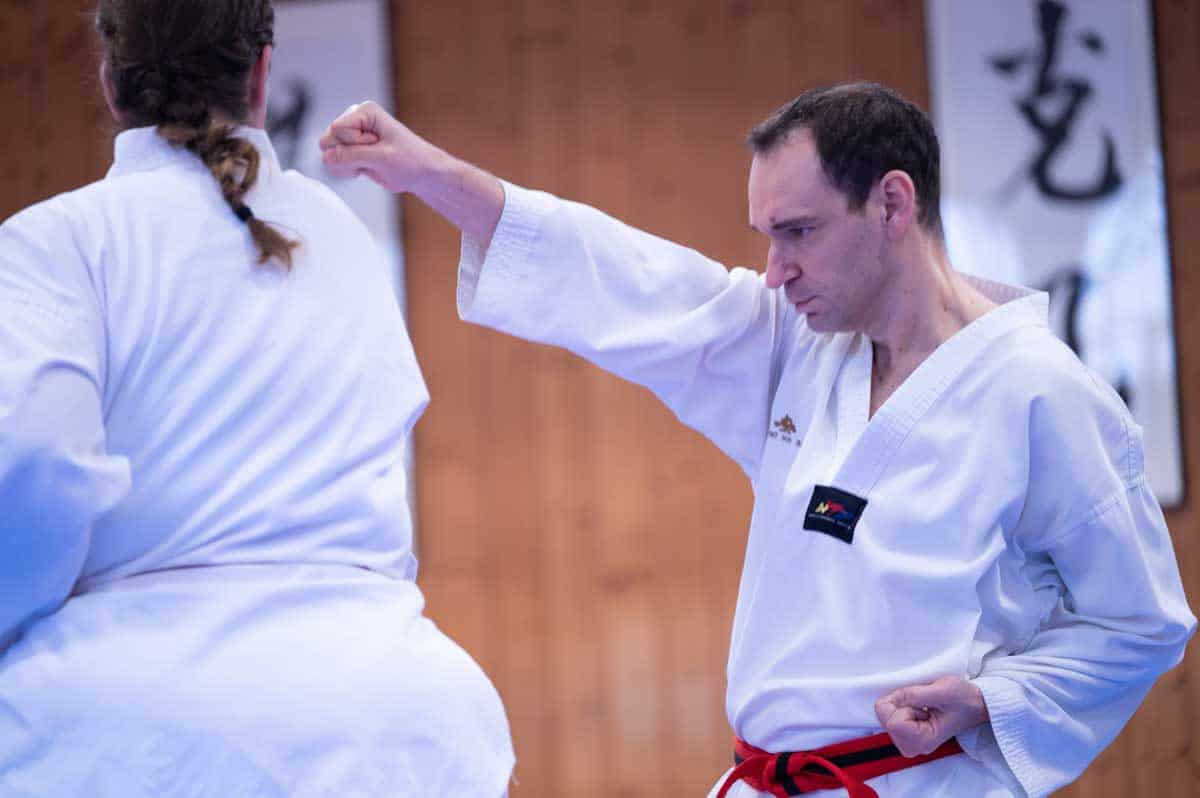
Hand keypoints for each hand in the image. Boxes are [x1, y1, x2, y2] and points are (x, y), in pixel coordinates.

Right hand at [318, 101, 442, 192]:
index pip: (337, 129)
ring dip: (348, 164)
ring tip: (371, 163)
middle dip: (349, 155)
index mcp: (364, 111)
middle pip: (328, 140)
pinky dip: (348, 170)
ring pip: (329, 153)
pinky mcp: (350, 150)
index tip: (376, 145)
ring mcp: (351, 135)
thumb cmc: (411, 160)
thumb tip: (326, 157)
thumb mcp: (382, 157)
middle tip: (373, 157)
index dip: (355, 144)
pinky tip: (366, 168)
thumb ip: (352, 155)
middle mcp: (355, 120)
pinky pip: (333, 163)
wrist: (422, 173)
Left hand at [874, 675, 988, 756]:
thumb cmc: (963, 697)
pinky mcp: (908, 733)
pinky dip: (900, 706)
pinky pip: (889, 715)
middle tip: (922, 703)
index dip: (903, 705)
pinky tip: (918, 708)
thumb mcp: (941, 690)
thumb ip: (914, 695)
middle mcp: (914, 746)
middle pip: (885, 720)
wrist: (975, 702)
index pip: (893, 723)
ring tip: (923, 705)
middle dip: (899, 705)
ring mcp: (910, 741)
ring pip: (885, 716)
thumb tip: (892, 698)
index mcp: (924, 741)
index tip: (922, 704)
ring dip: (900, 704)